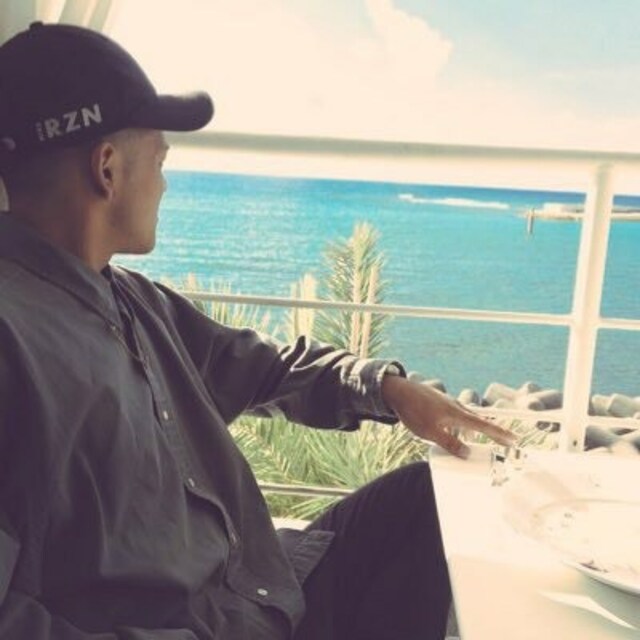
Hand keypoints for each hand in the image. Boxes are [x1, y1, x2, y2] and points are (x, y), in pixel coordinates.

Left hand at [382, 375, 516, 458]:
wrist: (398, 391)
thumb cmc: (414, 411)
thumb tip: (467, 453)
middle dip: (490, 433)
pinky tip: (447, 433)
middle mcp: (457, 407)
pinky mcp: (440, 403)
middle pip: (478, 423)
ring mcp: (448, 404)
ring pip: (464, 421)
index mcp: (457, 415)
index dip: (500, 434)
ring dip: (468, 432)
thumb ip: (449, 444)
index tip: (514, 439)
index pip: (484, 426)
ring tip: (467, 444)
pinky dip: (456, 427)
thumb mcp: (430, 432)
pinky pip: (454, 418)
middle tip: (503, 442)